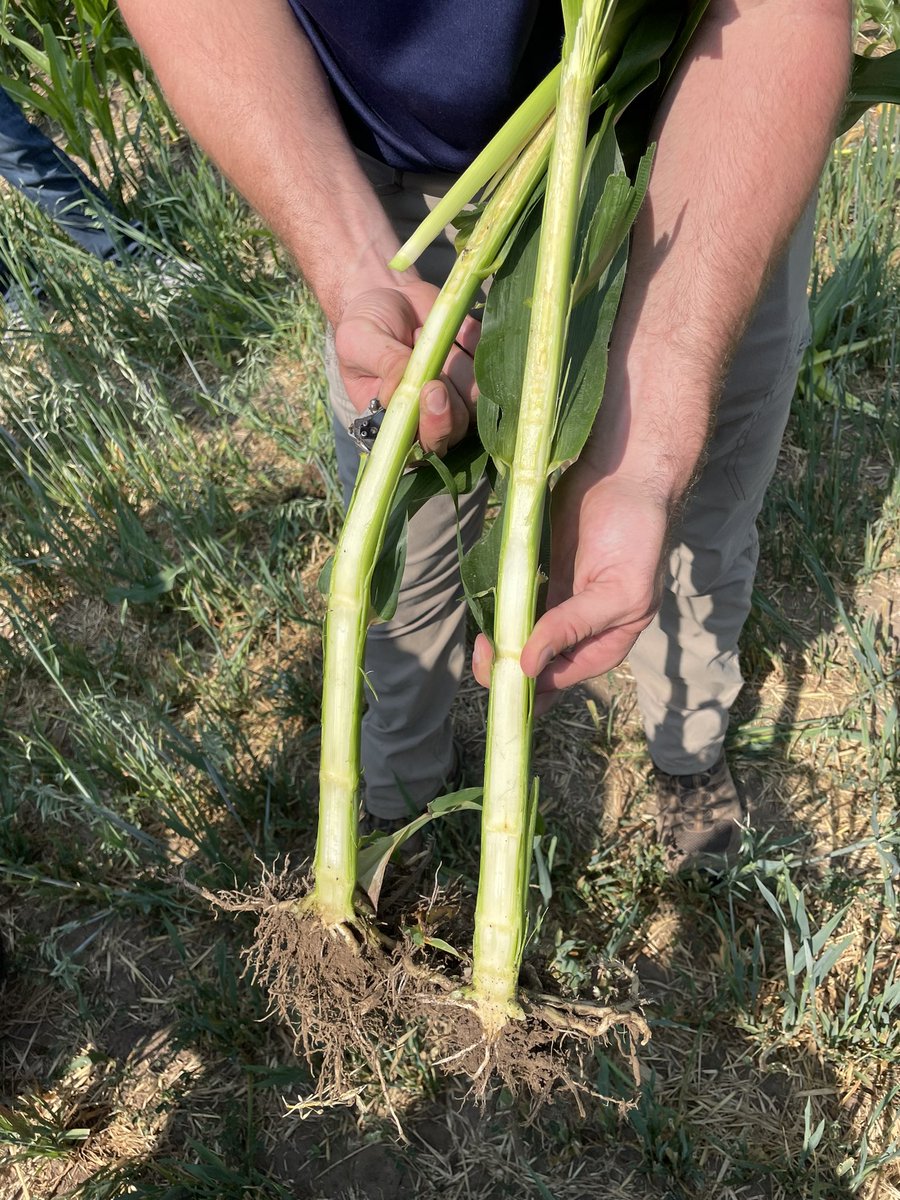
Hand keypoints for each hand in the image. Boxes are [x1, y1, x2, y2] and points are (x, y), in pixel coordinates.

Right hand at [334, 279, 480, 455]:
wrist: (388, 295)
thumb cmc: (367, 325)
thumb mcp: (361, 340)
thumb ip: (384, 365)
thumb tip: (403, 389)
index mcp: (396, 423)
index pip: (422, 445)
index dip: (434, 425)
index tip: (434, 389)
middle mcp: (430, 417)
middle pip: (457, 427)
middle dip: (450, 392)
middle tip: (429, 351)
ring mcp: (457, 395)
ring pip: (476, 396)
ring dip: (454, 360)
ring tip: (422, 334)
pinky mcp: (476, 369)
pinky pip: (490, 363)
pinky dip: (472, 340)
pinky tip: (451, 327)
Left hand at [471, 464, 671, 714]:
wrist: (624, 472)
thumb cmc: (635, 532)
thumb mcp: (615, 590)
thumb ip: (573, 627)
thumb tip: (529, 666)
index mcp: (606, 643)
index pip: (560, 679)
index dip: (529, 685)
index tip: (500, 674)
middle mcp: (580, 631)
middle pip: (535, 666)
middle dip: (505, 667)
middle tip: (483, 650)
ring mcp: (557, 604)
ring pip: (519, 639)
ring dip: (498, 644)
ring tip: (480, 639)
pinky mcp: (539, 577)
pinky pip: (512, 605)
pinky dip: (497, 613)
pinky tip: (483, 611)